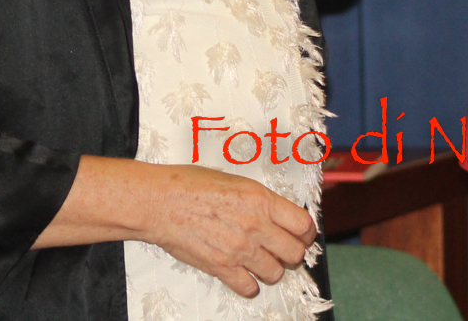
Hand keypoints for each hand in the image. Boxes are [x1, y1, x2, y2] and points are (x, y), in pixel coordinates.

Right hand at [141, 163, 315, 297]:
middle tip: (284, 250)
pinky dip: (250, 285)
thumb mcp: (237, 181)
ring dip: (272, 269)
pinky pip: (248, 287)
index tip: (303, 234)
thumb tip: (278, 214)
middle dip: (292, 253)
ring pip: (276, 273)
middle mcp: (255, 226)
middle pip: (295, 253)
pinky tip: (244, 275)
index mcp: (262, 200)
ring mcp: (239, 249)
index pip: (303, 224)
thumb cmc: (191, 185)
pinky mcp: (221, 267)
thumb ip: (261, 200)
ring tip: (263, 262)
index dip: (307, 232)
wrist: (161, 202)